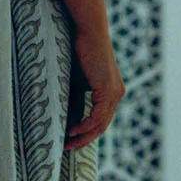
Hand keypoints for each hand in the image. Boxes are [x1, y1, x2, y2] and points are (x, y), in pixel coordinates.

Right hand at [66, 27, 123, 150]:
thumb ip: (76, 94)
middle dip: (84, 140)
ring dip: (83, 137)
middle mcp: (117, 94)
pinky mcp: (108, 91)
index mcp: (111, 91)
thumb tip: (63, 111)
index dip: (86, 133)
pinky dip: (84, 126)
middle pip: (102, 126)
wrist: (88, 32)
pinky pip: (96, 116)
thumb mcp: (78, 79)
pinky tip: (71, 131)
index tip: (70, 140)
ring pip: (100, 124)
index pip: (101, 119)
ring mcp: (115, 93)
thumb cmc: (79, 50)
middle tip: (66, 149)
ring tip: (66, 144)